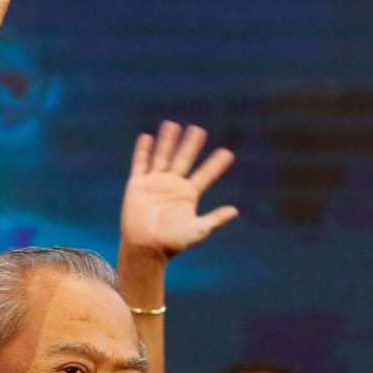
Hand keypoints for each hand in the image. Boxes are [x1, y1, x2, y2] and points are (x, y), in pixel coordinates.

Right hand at [119, 121, 239, 261]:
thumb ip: (214, 219)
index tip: (228, 153)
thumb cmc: (172, 243)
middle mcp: (172, 186)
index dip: (216, 164)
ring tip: (173, 124)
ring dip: (167, 141)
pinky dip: (143, 151)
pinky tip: (147, 137)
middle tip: (199, 129)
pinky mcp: (137, 185)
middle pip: (184, 159)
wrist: (145, 248)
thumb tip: (235, 211)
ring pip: (163, 157)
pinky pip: (141, 164)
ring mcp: (155, 184)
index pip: (205, 175)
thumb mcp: (197, 230)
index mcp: (188, 195)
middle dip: (191, 145)